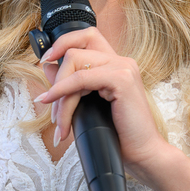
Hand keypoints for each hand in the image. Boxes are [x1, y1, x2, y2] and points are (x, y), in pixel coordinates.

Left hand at [36, 27, 175, 180]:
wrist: (143, 154)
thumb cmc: (119, 133)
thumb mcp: (88, 104)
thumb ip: (71, 83)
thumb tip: (48, 66)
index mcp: (116, 64)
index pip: (87, 36)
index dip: (63, 42)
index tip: (46, 60)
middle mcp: (121, 61)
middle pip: (74, 52)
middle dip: (56, 81)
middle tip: (51, 107)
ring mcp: (123, 67)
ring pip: (73, 63)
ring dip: (59, 94)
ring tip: (59, 122)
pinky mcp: (122, 79)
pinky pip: (81, 79)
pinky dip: (63, 92)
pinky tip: (57, 109)